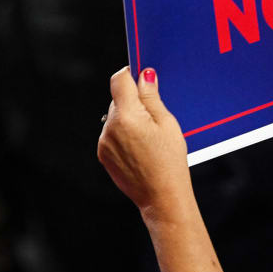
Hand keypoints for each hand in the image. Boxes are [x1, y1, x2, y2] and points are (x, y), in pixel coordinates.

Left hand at [97, 67, 190, 213]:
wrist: (161, 197)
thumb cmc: (170, 161)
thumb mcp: (167, 123)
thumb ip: (152, 97)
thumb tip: (144, 74)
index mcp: (127, 116)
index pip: (119, 80)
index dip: (131, 74)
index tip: (142, 78)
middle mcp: (110, 127)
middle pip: (118, 99)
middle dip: (134, 101)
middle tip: (154, 117)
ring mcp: (104, 142)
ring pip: (115, 117)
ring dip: (128, 119)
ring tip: (148, 138)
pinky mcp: (103, 154)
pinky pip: (111, 134)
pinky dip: (123, 134)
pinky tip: (140, 148)